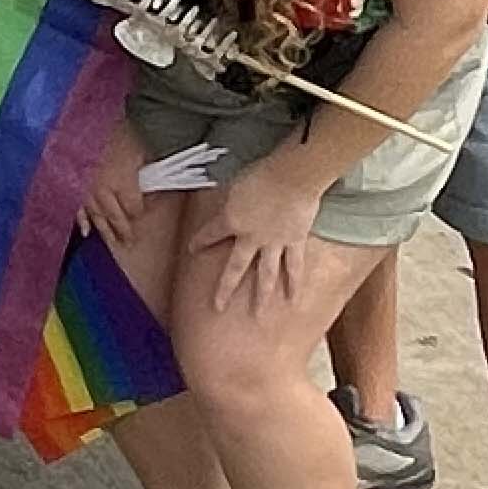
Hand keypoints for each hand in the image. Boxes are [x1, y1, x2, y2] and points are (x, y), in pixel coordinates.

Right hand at [78, 125, 147, 241]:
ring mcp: (85, 190)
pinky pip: (76, 208)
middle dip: (124, 230)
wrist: (84, 120)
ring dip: (106, 231)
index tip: (145, 212)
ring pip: (97, 216)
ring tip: (114, 242)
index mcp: (123, 183)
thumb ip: (147, 169)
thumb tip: (153, 184)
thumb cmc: (115, 131)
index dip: (141, 211)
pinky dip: (81, 220)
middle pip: (116, 217)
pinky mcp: (71, 186)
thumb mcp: (139, 148)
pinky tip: (86, 231)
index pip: (135, 208)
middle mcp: (103, 191)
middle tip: (131, 242)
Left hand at [192, 156, 320, 313]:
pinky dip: (294, 283)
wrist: (292, 176)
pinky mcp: (294, 242)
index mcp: (231, 221)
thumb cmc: (261, 173)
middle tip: (217, 307)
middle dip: (225, 288)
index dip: (200, 242)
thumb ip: (231, 200)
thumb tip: (228, 204)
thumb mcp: (235, 185)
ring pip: (265, 275)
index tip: (192, 250)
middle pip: (235, 268)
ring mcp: (273, 243)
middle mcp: (250, 238)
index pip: (210, 234)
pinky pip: (294, 266)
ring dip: (261, 296)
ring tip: (258, 315)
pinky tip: (292, 299)